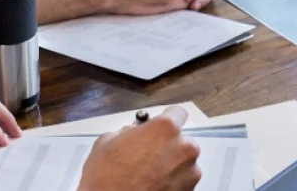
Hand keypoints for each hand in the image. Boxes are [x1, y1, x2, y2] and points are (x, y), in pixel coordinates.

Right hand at [78, 106, 201, 190]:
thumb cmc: (107, 181)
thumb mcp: (107, 142)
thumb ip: (128, 131)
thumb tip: (133, 132)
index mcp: (165, 129)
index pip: (177, 113)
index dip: (166, 119)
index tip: (161, 125)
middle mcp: (183, 147)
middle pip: (181, 139)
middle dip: (166, 145)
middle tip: (147, 155)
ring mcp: (189, 171)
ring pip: (183, 160)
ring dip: (171, 164)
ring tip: (148, 174)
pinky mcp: (190, 189)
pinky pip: (184, 179)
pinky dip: (173, 181)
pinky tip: (153, 185)